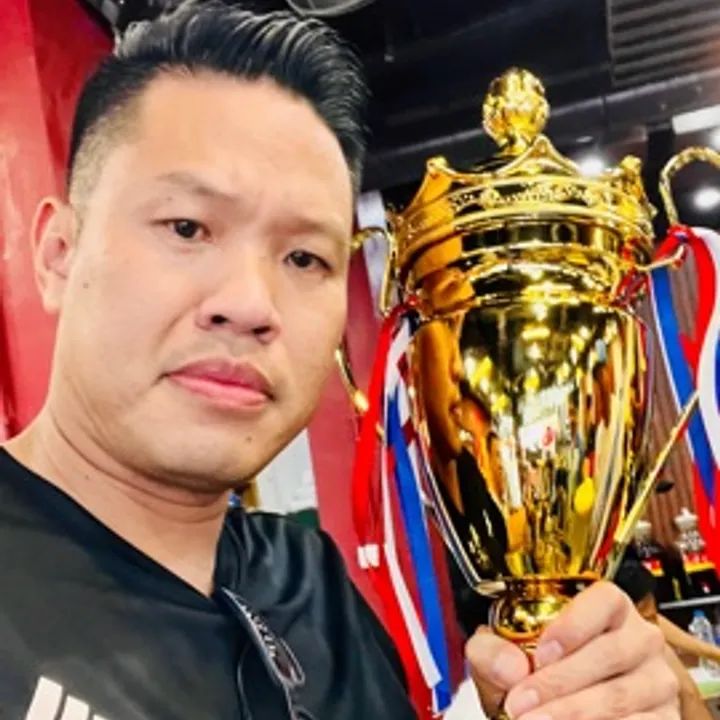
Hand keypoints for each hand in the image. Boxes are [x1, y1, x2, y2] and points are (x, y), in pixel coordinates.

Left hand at [465, 582, 679, 718]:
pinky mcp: (664, 719)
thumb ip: (492, 649)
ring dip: (574, 713)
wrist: (554, 702)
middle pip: (610, 653)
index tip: (540, 654)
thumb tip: (510, 668)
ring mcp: (657, 681)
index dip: (573, 625)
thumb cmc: (533, 665)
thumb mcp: (503, 649)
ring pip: (620, 697)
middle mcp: (640, 638)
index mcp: (608, 606)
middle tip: (520, 705)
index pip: (604, 601)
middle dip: (559, 683)